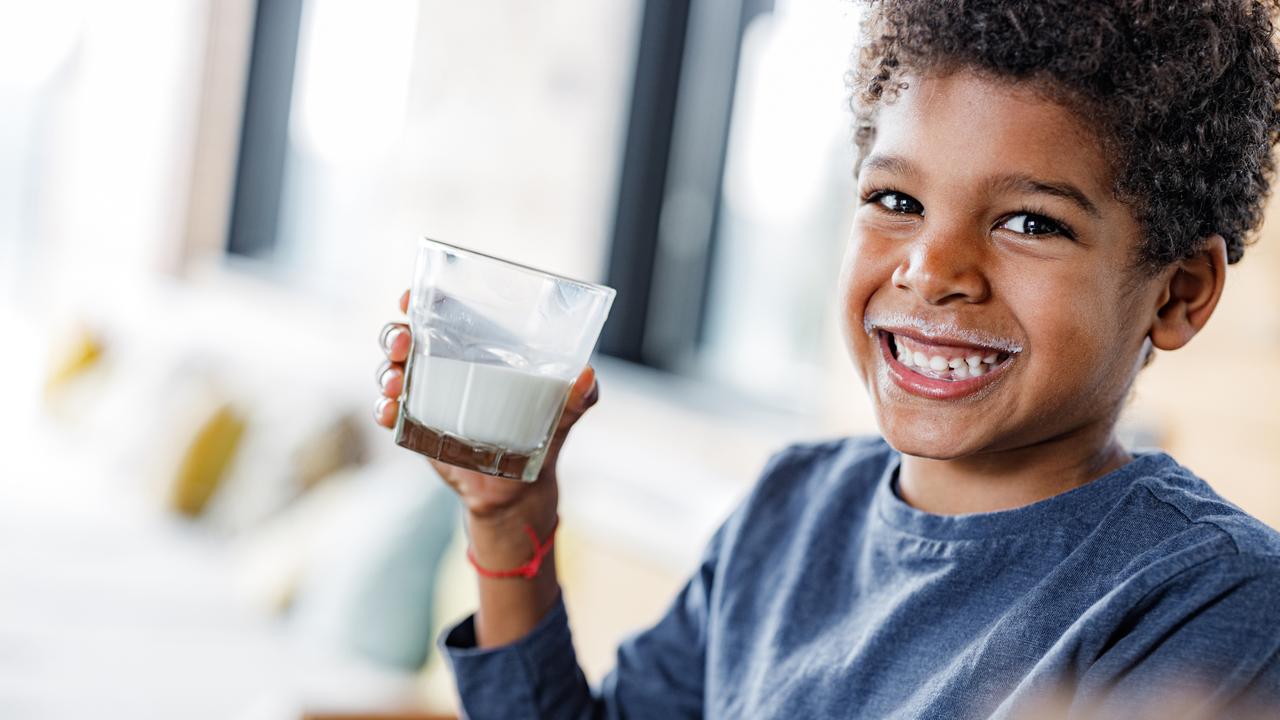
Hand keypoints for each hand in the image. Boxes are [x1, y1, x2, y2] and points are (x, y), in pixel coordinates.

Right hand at [374, 290, 599, 522]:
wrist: (520, 489)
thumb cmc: (544, 434)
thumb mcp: (565, 412)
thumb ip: (579, 394)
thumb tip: (587, 374)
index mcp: (477, 348)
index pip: (441, 311)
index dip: (420, 298)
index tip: (409, 297)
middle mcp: (445, 364)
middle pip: (405, 336)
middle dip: (395, 333)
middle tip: (403, 343)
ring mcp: (426, 394)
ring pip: (391, 370)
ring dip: (385, 371)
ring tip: (395, 383)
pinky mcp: (416, 426)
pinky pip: (389, 412)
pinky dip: (384, 409)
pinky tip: (391, 412)